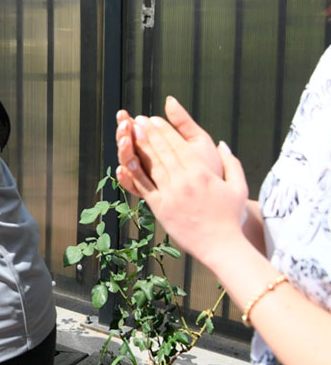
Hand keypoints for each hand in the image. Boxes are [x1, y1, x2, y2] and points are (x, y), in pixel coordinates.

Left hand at [119, 113, 248, 266]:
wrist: (221, 245)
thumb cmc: (231, 217)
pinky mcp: (160, 208)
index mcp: (201, 174)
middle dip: (149, 133)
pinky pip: (144, 187)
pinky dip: (133, 174)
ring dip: (140, 148)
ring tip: (130, 134)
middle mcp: (183, 182)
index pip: (178, 146)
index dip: (165, 131)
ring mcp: (170, 195)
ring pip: (151, 166)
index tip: (154, 119)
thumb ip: (232, 164)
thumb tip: (222, 144)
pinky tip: (125, 162)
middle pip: (162, 152)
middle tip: (138, 119)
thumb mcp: (238, 188)